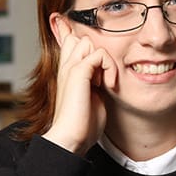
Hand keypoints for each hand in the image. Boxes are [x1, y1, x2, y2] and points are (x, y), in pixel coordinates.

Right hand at [43, 17, 116, 155]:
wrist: (70, 138)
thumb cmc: (83, 123)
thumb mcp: (93, 96)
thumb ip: (96, 81)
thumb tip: (107, 75)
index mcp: (68, 71)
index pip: (70, 41)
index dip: (80, 39)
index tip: (93, 50)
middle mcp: (66, 66)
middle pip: (81, 37)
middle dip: (97, 53)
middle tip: (102, 78)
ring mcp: (70, 67)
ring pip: (88, 41)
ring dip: (103, 59)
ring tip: (103, 82)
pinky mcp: (77, 72)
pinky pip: (99, 54)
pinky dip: (109, 68)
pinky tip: (107, 85)